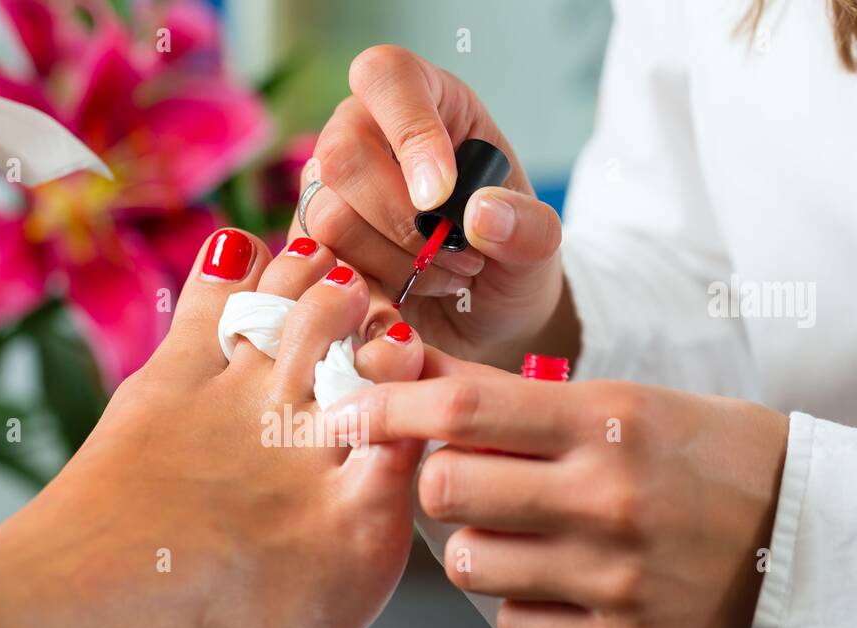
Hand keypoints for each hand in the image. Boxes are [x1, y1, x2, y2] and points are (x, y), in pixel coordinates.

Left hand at [0, 231, 424, 627]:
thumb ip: (318, 598)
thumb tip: (313, 580)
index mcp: (367, 538)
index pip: (433, 419)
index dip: (423, 385)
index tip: (417, 375)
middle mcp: (320, 459)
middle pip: (375, 342)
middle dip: (371, 315)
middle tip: (364, 303)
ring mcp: (241, 413)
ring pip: (303, 304)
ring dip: (311, 280)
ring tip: (317, 263)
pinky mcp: (160, 392)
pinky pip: (213, 300)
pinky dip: (228, 271)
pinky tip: (238, 253)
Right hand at [297, 45, 569, 370]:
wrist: (485, 321)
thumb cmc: (508, 262)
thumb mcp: (540, 244)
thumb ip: (527, 226)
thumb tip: (480, 213)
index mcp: (428, 102)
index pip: (388, 78)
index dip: (410, 131)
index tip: (442, 196)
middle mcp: (366, 135)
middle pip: (342, 154)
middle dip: (401, 219)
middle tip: (455, 253)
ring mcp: (332, 190)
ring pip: (329, 217)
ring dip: (394, 261)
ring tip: (442, 276)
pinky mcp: (316, 246)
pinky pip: (322, 265)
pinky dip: (373, 289)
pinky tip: (409, 297)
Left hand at [333, 352, 789, 627]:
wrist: (805, 532)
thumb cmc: (698, 452)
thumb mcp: (618, 400)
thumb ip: (511, 396)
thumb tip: (406, 367)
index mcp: (607, 420)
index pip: (465, 406)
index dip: (387, 406)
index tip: (345, 413)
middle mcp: (608, 497)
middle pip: (444, 488)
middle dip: (433, 482)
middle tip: (462, 479)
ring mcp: (615, 576)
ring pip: (466, 563)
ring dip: (473, 545)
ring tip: (520, 533)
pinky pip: (510, 625)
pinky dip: (516, 603)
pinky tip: (556, 581)